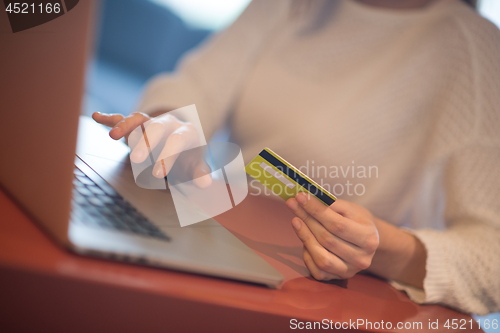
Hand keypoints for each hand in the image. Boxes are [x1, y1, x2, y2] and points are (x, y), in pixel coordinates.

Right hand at [92, 111, 210, 187]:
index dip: (169, 156)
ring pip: (139, 119)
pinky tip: (97, 117)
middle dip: (146, 142)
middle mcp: (169, 124)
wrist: (183, 143)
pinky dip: (111, 118)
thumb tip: (205, 183)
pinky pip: (123, 117)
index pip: (178, 141)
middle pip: (157, 127)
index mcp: (186, 133)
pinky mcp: (137, 125)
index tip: (159, 175)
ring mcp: (152, 122)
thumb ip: (199, 173)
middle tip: (137, 159)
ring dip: (126, 125)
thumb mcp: (195, 166)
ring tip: (112, 135)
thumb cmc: (188, 158)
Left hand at [286, 193, 378, 280]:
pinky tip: (304, 240)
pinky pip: (317, 271)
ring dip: (305, 237)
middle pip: (327, 239)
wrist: (367, 241)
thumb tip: (305, 199)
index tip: (301, 197)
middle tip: (292, 204)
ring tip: (296, 220)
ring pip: (321, 257)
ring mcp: (350, 271)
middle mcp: (361, 258)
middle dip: (307, 219)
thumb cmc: (356, 221)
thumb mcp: (350, 209)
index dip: (316, 211)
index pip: (337, 225)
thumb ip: (330, 205)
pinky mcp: (338, 278)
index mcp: (368, 238)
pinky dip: (307, 255)